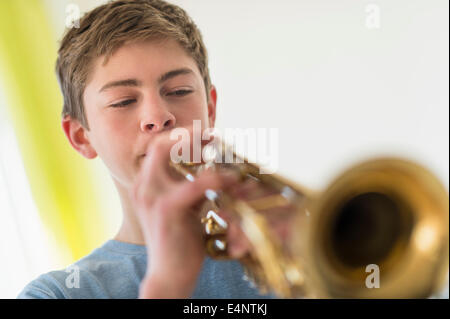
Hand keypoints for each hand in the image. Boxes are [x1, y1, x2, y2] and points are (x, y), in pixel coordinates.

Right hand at [132, 130, 238, 297]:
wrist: (170, 274)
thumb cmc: (181, 242)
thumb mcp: (187, 208)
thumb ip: (195, 187)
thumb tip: (216, 169)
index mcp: (145, 186)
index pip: (158, 148)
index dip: (181, 136)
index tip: (206, 133)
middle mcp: (143, 187)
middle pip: (158, 144)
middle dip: (187, 134)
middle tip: (213, 134)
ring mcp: (151, 196)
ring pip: (169, 153)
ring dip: (199, 147)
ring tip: (222, 148)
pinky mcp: (167, 208)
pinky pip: (196, 183)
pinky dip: (217, 176)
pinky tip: (233, 178)